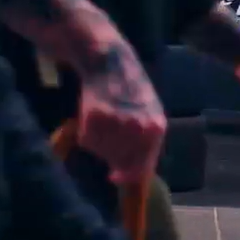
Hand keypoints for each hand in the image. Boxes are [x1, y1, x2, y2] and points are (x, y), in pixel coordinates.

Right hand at [75, 41, 166, 184]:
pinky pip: (86, 139)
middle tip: (108, 137)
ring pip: (100, 151)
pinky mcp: (94, 116)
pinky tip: (92, 115)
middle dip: (111, 155)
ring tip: (103, 120)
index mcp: (155, 129)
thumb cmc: (132, 90)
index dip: (126, 175)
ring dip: (98, 143)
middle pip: (118, 161)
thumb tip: (134, 175)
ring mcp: (117, 122)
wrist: (110, 61)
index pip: (141, 167)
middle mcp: (138, 128)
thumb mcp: (150, 114)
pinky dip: (85, 132)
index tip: (114, 177)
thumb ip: (147, 143)